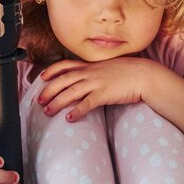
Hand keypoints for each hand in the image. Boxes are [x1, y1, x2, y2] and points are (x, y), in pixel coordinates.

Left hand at [37, 57, 153, 120]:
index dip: (52, 71)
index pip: (66, 65)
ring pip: (71, 92)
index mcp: (91, 66)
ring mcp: (97, 83)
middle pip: (63, 80)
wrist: (145, 75)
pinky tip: (69, 118)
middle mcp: (91, 73)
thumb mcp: (109, 67)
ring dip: (57, 102)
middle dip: (49, 90)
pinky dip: (77, 111)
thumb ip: (97, 71)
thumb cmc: (130, 72)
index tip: (42, 77)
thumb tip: (89, 78)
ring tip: (48, 111)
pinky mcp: (104, 94)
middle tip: (39, 100)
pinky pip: (87, 104)